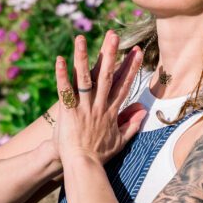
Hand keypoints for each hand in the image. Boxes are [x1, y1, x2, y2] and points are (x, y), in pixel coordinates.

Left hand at [53, 30, 147, 164]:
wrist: (83, 167)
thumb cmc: (99, 155)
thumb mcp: (120, 141)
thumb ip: (131, 124)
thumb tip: (143, 111)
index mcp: (111, 112)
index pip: (123, 85)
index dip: (131, 68)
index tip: (138, 52)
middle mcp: (99, 107)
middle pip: (106, 76)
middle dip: (110, 54)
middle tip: (113, 35)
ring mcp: (84, 109)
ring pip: (84, 79)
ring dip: (83, 58)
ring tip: (81, 39)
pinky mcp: (69, 113)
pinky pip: (65, 91)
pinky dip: (62, 76)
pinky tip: (59, 60)